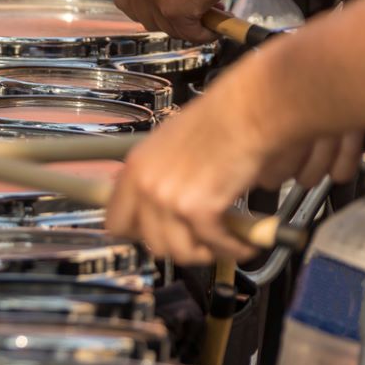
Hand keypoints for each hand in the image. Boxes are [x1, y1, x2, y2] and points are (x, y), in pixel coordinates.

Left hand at [104, 71, 364, 263]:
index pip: (116, 222)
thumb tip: (162, 202)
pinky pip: (213, 245)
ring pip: (180, 251)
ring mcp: (169, 199)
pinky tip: (244, 243)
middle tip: (198, 242)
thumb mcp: (171, 145)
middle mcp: (146, 185)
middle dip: (179, 247)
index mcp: (135, 168)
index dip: (140, 234)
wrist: (248, 112)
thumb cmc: (220, 119)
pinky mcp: (198, 210)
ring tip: (222, 243)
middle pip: (150, 243)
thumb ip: (159, 175)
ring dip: (205, 253)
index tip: (158, 236)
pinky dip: (233, 248)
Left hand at [114, 0, 248, 42]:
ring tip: (215, 11)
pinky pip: (190, 34)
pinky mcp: (173, 11)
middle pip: (144, 18)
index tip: (164, 11)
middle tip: (195, 12)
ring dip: (192, 26)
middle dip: (169, 20)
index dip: (145, 10)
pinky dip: (206, 33)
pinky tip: (221, 20)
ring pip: (169, 28)